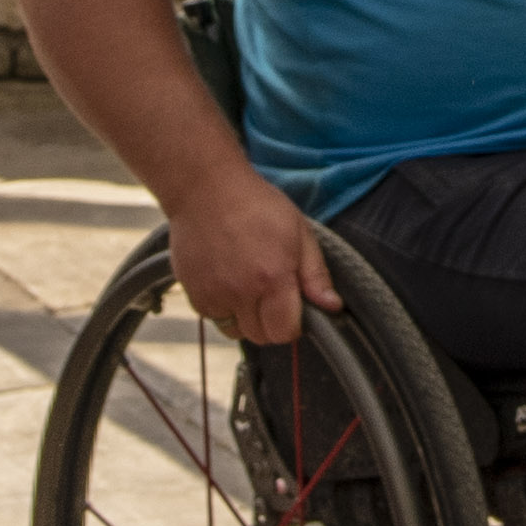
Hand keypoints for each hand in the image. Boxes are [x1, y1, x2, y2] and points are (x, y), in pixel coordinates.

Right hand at [167, 165, 338, 345]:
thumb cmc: (254, 204)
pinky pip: (213, 318)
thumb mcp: (299, 231)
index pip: (285, 332)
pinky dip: (222, 308)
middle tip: (271, 295)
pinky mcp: (193, 292)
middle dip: (271, 323)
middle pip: (261, 337)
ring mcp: (214, 294)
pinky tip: (226, 281)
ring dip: (245, 319)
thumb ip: (316, 274)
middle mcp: (242, 292)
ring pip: (236, 331)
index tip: (292, 308)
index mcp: (273, 278)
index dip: (293, 324)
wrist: (205, 188)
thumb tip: (331, 306)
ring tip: (247, 288)